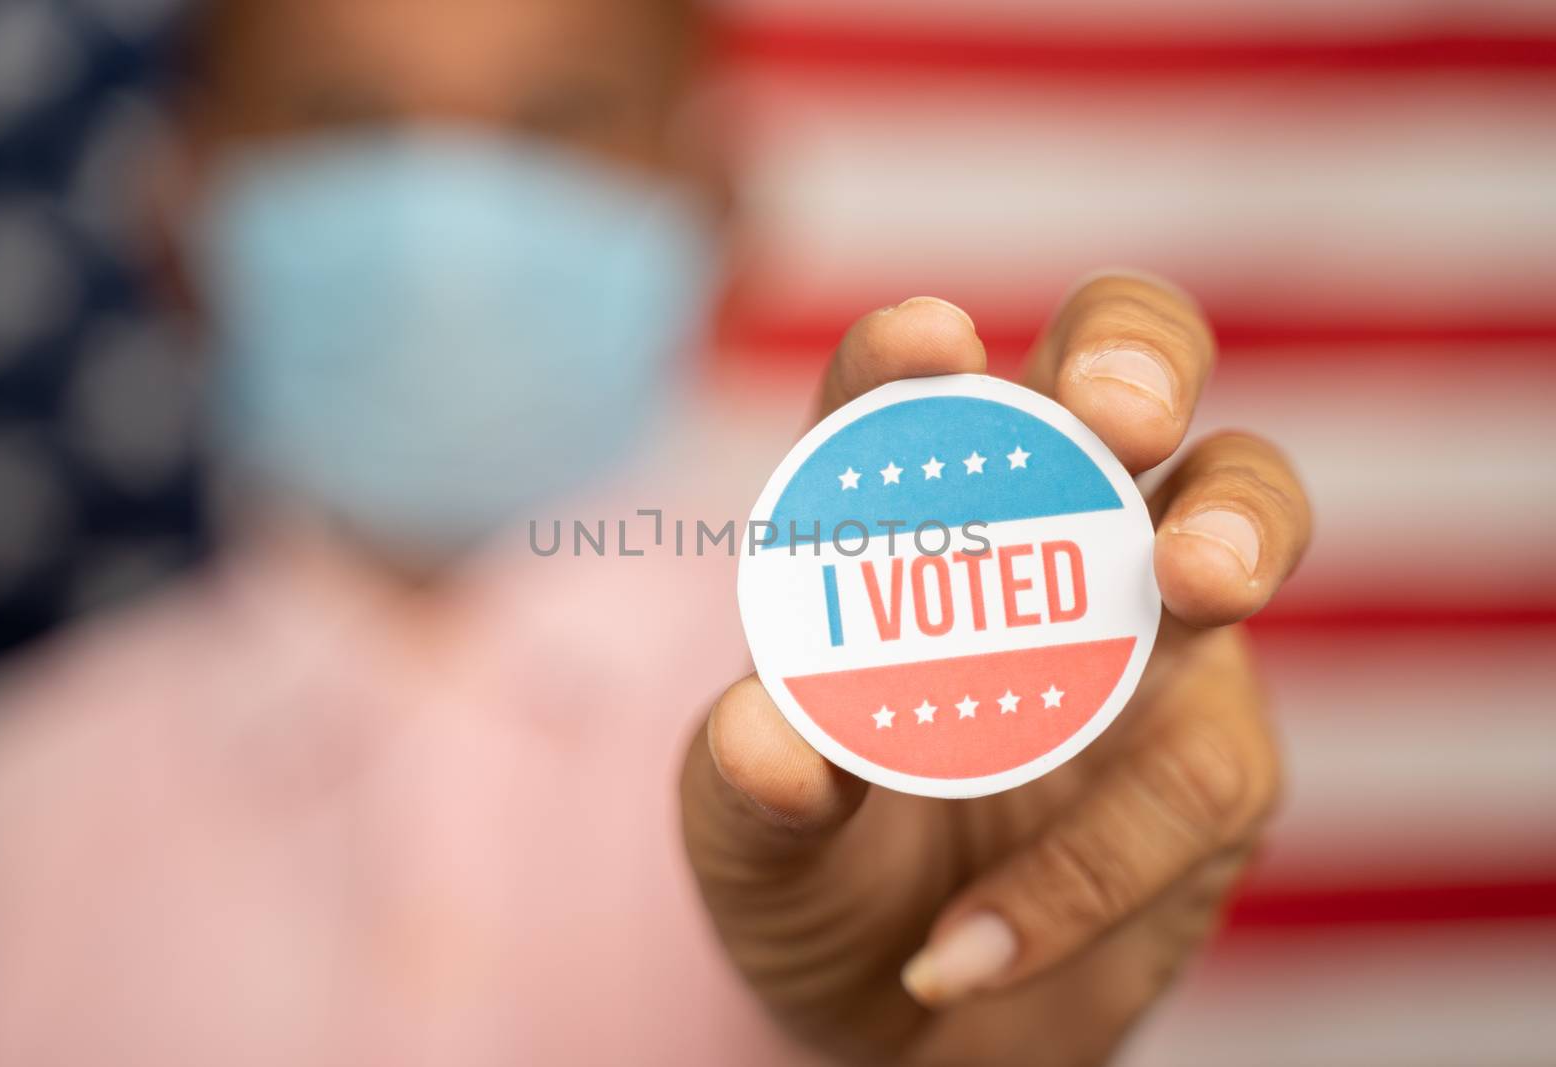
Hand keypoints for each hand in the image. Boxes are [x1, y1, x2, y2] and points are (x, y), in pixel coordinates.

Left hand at [681, 277, 1312, 1064]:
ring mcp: (1148, 644)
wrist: (889, 1016)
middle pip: (1125, 386)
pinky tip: (973, 945)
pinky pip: (1191, 786)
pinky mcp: (1213, 770)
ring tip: (1196, 578)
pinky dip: (1087, 869)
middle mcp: (1044, 548)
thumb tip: (768, 741)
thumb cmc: (812, 876)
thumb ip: (755, 785)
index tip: (927, 344)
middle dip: (1137, 359)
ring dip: (1234, 531)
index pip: (909, 402)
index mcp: (905, 525)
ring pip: (1241, 523)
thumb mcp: (751, 837)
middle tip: (1117, 412)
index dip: (912, 356)